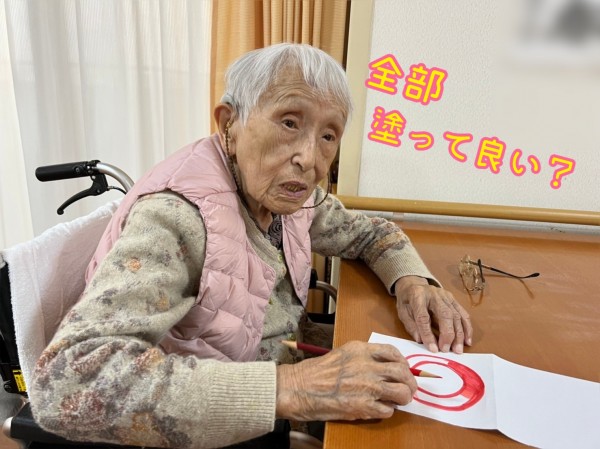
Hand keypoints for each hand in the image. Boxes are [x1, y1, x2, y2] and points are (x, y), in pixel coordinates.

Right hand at [275, 341, 416, 420]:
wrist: (300, 388)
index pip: (393, 352)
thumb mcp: (342, 354)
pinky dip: (388, 410)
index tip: (404, 370)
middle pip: (403, 372)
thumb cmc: (317, 372)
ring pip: (402, 392)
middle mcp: (367, 366)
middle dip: (410, 382)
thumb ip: (364, 357)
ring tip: (398, 401)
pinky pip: (388, 410)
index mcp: (361, 350)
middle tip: (408, 389)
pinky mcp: (364, 406)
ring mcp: (367, 386)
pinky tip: (380, 409)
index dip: (404, 363)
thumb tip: (385, 367)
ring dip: (404, 398)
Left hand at [395, 276, 472, 353]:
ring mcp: (446, 296)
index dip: (428, 334)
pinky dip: (467, 328)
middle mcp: (434, 294)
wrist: (413, 285)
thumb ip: (411, 326)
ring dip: (459, 334)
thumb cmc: (407, 301)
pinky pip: (463, 314)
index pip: (423, 317)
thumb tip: (421, 340)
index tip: (433, 349)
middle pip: (445, 314)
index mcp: (417, 296)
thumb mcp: (402, 312)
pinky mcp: (453, 299)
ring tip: (458, 350)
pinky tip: (467, 341)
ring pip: (456, 315)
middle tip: (446, 350)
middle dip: (448, 335)